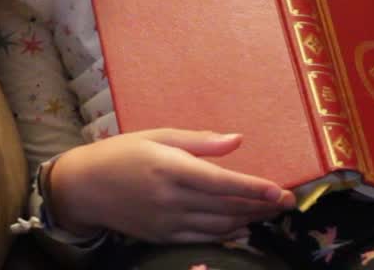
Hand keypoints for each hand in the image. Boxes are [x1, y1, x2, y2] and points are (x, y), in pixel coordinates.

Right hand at [48, 128, 295, 242]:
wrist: (84, 187)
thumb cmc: (122, 153)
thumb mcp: (159, 136)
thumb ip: (200, 141)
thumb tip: (237, 140)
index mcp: (171, 168)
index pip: (221, 182)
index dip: (254, 188)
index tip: (280, 191)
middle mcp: (171, 198)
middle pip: (226, 206)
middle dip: (261, 205)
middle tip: (288, 202)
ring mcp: (167, 221)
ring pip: (218, 225)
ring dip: (248, 219)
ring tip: (271, 212)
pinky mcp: (163, 236)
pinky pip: (202, 238)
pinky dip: (226, 234)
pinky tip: (242, 228)